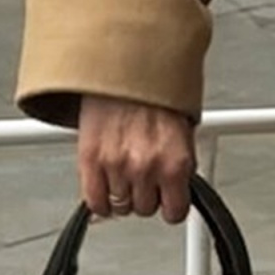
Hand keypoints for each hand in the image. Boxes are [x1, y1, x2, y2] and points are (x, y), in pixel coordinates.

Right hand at [78, 95, 196, 223]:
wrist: (123, 62)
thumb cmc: (153, 91)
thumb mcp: (182, 132)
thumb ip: (179, 167)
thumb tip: (177, 191)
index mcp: (175, 162)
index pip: (175, 213)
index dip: (170, 205)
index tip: (166, 199)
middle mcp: (147, 167)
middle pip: (145, 209)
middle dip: (145, 194)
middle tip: (142, 174)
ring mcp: (117, 166)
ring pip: (121, 206)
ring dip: (122, 192)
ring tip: (124, 168)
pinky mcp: (91, 162)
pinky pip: (96, 203)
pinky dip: (100, 200)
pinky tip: (105, 186)